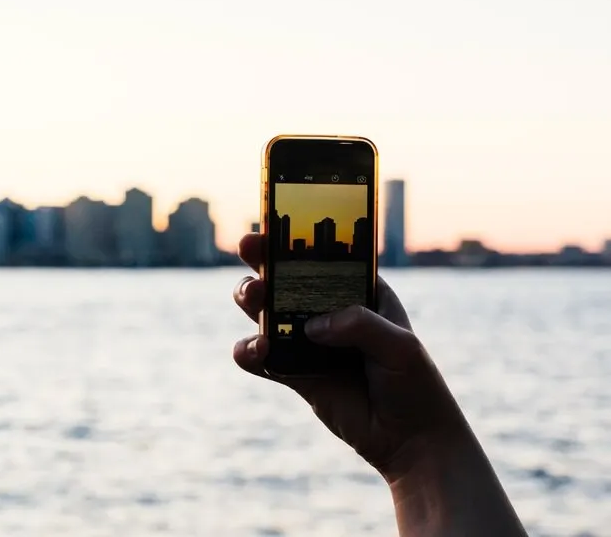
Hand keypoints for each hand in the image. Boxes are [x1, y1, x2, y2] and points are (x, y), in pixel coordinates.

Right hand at [232, 233, 469, 481]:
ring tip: (252, 298)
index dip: (298, 238)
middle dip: (264, 259)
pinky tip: (255, 350)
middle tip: (250, 247)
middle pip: (288, 277)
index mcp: (361, 292)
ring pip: (268, 312)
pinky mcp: (295, 374)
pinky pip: (263, 358)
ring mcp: (309, 343)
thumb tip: (313, 326)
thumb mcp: (399, 346)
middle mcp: (330, 312)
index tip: (275, 223)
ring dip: (252, 299)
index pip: (326, 256)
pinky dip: (250, 352)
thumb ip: (359, 326)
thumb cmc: (415, 385)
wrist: (411, 442)